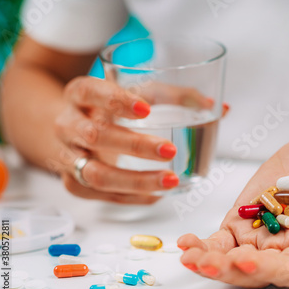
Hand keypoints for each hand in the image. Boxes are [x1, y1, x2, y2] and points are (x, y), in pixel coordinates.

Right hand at [55, 76, 213, 203]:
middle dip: (135, 145)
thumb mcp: (135, 93)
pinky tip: (156, 195)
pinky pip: (100, 194)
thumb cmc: (110, 107)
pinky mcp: (73, 182)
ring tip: (170, 181)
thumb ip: (176, 96)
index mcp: (80, 94)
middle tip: (170, 151)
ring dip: (135, 181)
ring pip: (95, 174)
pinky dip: (130, 197)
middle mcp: (68, 124)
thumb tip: (221, 107)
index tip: (146, 109)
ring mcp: (67, 156)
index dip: (117, 100)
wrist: (67, 125)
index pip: (91, 91)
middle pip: (95, 136)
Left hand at [178, 133, 288, 286]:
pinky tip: (186, 243)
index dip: (270, 269)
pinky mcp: (246, 217)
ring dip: (209, 260)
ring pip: (232, 257)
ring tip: (188, 253)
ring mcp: (263, 232)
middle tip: (205, 261)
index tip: (248, 260)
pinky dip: (204, 244)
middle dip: (229, 269)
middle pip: (256, 268)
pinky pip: (222, 238)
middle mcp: (288, 245)